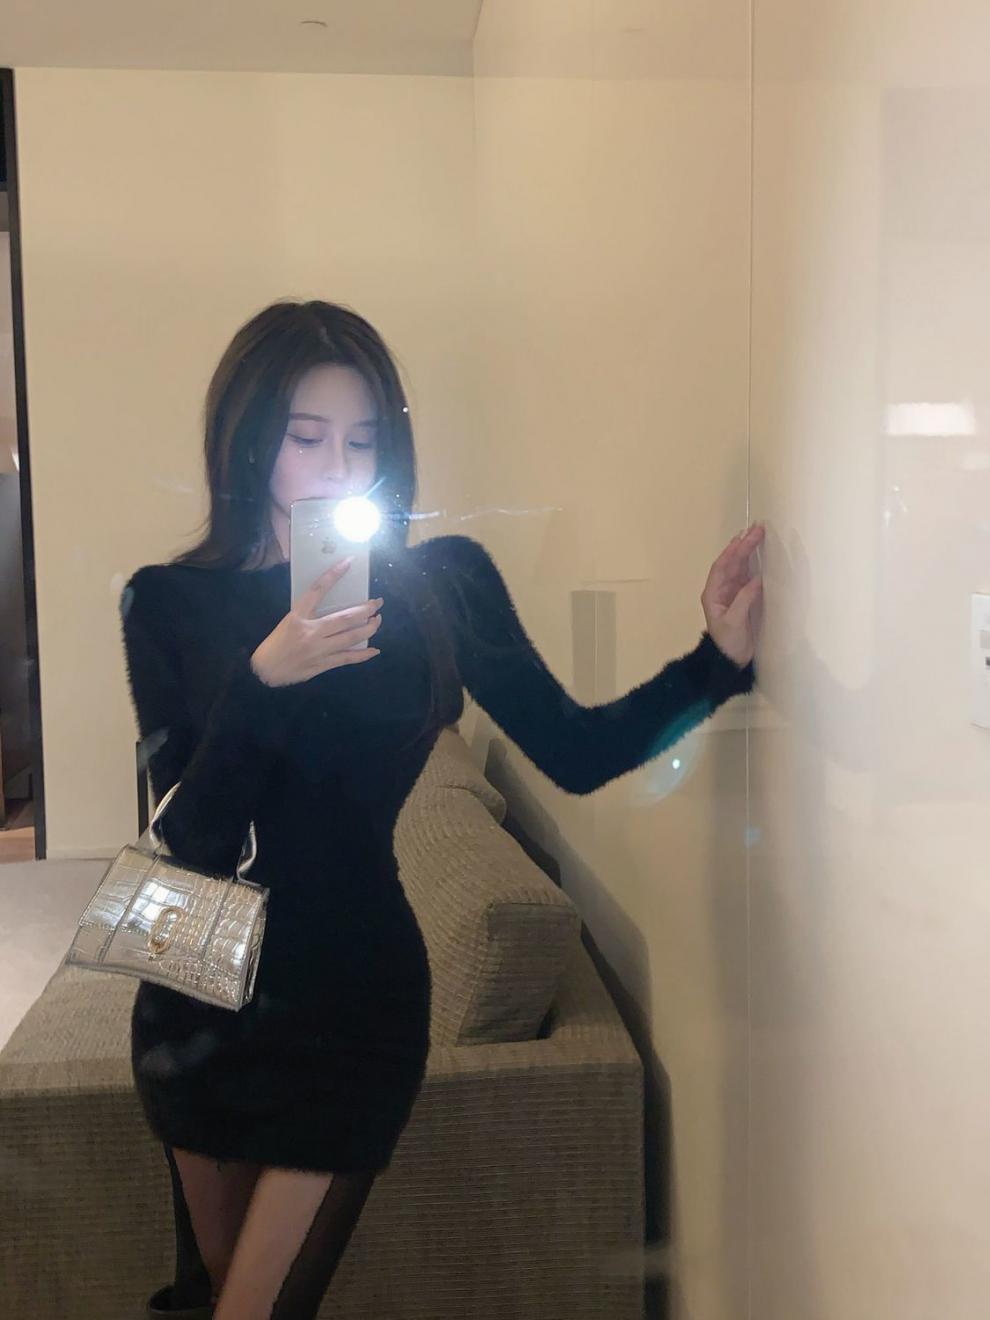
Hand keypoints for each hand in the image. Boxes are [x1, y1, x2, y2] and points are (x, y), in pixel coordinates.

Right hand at [250, 560, 383, 686]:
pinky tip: (374, 650)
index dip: (333, 575)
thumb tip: (330, 606)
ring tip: (377, 621)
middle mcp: (310, 631)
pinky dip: (363, 654)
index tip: (348, 563)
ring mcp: (318, 649)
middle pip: (344, 618)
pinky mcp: (323, 664)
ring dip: (368, 628)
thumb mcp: (288, 622)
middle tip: (377, 603)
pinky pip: (348, 658)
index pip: (317, 590)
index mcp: (298, 616)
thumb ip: (307, 614)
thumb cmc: (276, 644)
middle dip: (365, 610)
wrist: (265, 670)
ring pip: (351, 637)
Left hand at [701, 523, 764, 666]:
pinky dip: (755, 564)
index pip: (722, 567)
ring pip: (740, 567)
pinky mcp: (744, 598)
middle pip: (732, 563)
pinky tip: (761, 555)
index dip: (732, 552)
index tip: (744, 538)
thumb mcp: (734, 621)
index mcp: (713, 594)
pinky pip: (748, 577)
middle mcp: (721, 590)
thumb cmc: (728, 642)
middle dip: (743, 546)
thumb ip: (745, 598)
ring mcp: (733, 593)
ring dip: (749, 552)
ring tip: (758, 535)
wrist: (731, 660)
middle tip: (757, 529)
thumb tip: (758, 578)